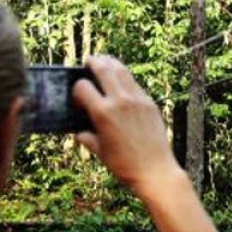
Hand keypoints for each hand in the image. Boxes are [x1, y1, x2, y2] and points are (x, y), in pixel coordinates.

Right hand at [72, 56, 183, 192]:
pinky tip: (122, 81)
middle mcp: (120, 101)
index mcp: (102, 113)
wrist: (154, 170)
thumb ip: (87, 138)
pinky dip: (125, 78)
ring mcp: (137, 100)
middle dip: (93, 62)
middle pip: (103, 69)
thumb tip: (79, 132)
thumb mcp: (99, 151)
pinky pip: (134, 83)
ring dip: (111, 63)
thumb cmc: (124, 164)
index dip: (77, 89)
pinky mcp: (149, 103)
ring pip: (121, 71)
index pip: (82, 87)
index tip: (78, 95)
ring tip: (104, 62)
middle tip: (89, 61)